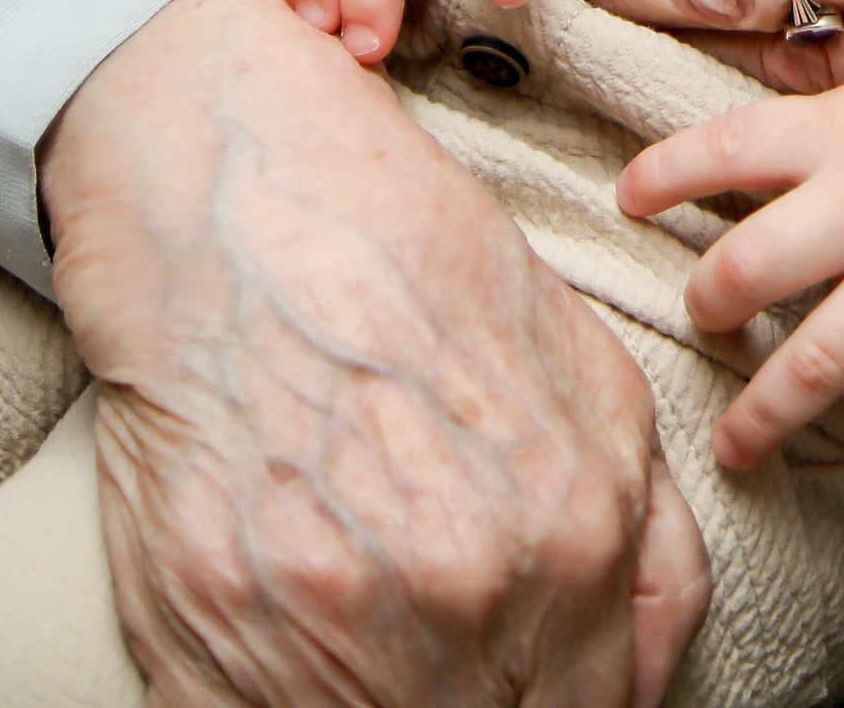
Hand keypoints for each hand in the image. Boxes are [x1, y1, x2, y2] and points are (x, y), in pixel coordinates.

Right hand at [42, 0, 708, 707]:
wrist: (235, 187)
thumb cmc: (404, 253)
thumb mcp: (581, 363)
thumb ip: (639, 526)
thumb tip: (638, 658)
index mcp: (572, 531)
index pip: (601, 704)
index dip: (573, 700)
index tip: (535, 683)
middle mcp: (465, 596)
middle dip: (482, 696)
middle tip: (440, 634)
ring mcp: (332, 631)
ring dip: (377, 696)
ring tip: (353, 617)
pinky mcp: (204, 644)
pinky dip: (273, 706)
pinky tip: (280, 642)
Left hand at [618, 16, 843, 516]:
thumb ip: (843, 123)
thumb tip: (781, 148)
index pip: (725, 149)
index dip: (663, 175)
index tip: (624, 199)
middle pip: (747, 270)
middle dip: (705, 305)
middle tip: (699, 319)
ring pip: (814, 367)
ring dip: (763, 418)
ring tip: (735, 448)